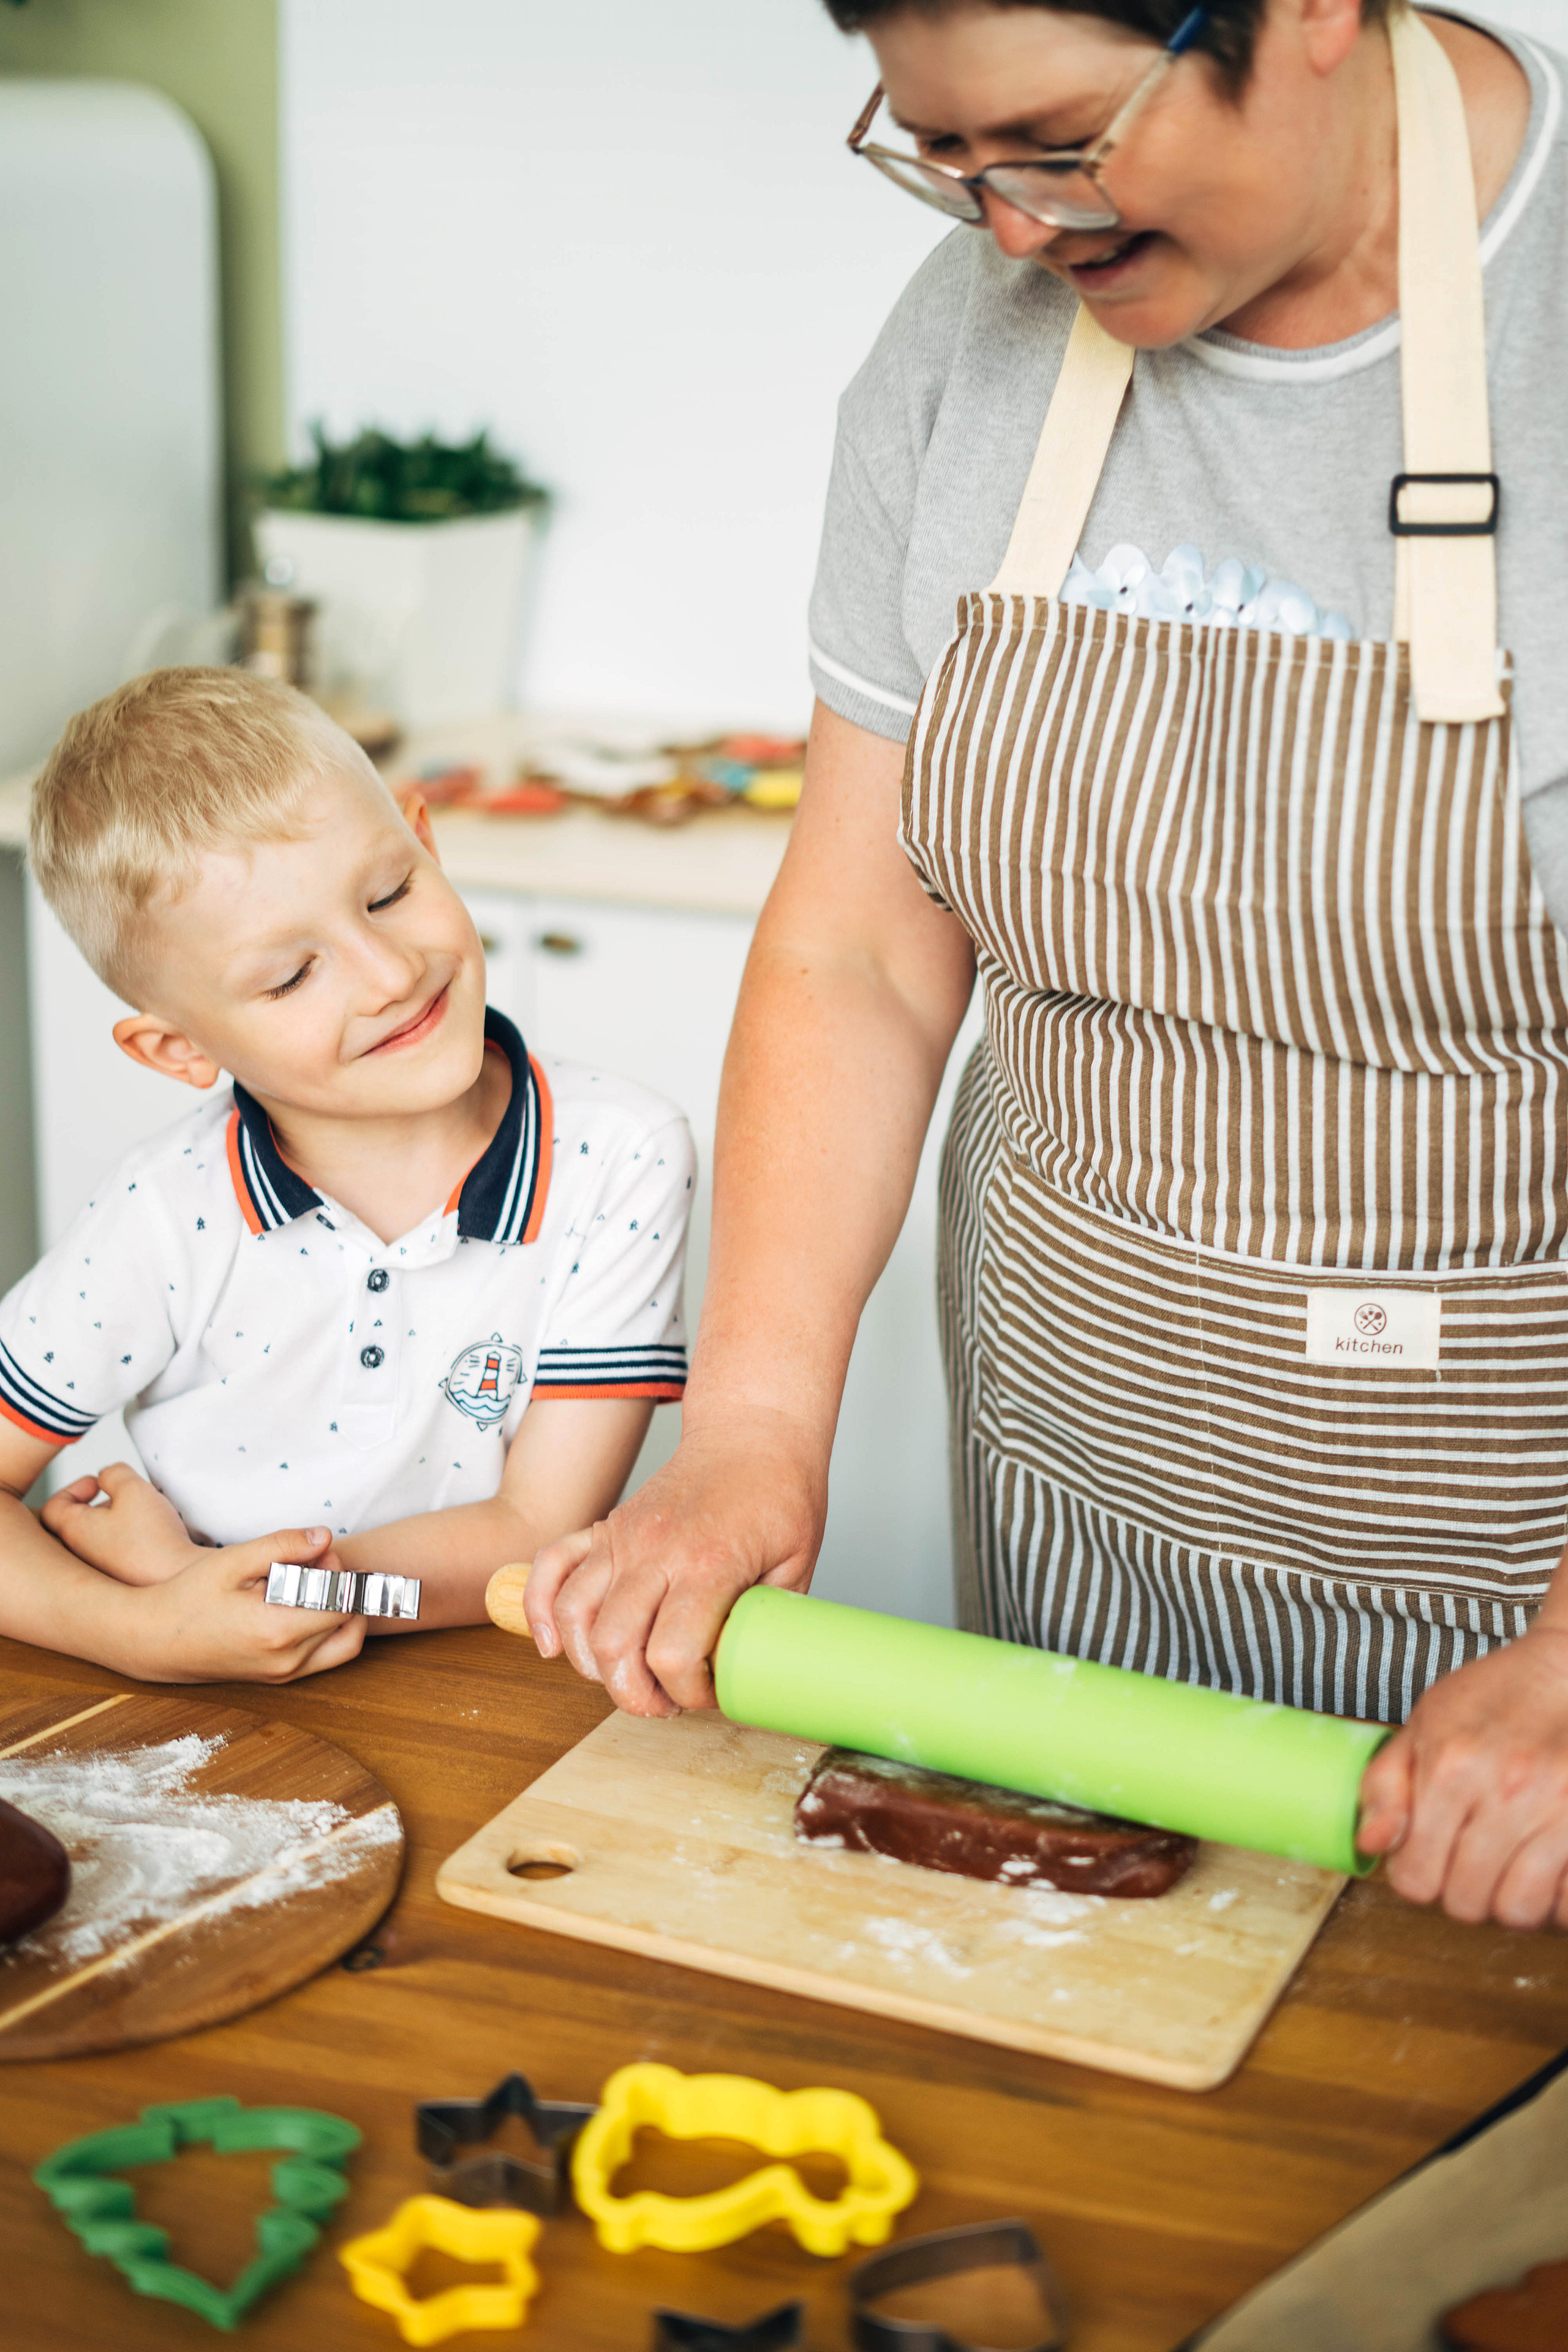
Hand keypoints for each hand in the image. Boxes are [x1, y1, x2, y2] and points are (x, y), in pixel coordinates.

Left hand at [42, 1462, 199, 1585]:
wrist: (179, 1584)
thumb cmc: (154, 1540)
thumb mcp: (134, 1489)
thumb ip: (114, 1473)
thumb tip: (107, 1477)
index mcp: (74, 1531)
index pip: (53, 1507)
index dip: (73, 1488)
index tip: (98, 1484)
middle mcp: (80, 1557)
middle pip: (77, 1524)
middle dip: (100, 1505)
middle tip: (123, 1499)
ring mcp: (99, 1575)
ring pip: (98, 1541)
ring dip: (116, 1523)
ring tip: (143, 1517)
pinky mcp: (120, 1584)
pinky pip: (115, 1558)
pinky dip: (128, 1543)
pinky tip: (152, 1540)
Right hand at [118, 1525, 366, 1684]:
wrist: (154, 1642)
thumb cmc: (188, 1597)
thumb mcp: (232, 1562)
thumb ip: (282, 1546)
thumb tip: (326, 1537)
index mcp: (278, 1631)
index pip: (343, 1602)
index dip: (340, 1572)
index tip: (317, 1552)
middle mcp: (287, 1660)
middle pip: (348, 1623)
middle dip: (342, 1589)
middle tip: (314, 1565)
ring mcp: (283, 1675)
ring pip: (342, 1645)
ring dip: (339, 1612)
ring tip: (310, 1584)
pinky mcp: (278, 1679)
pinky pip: (323, 1657)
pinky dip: (326, 1630)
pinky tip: (299, 1603)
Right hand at [524, 1410, 824, 1715]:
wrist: (753, 1433)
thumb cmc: (779, 1495)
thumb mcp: (797, 1566)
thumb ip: (768, 1624)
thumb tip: (752, 1678)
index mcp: (709, 1564)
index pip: (673, 1655)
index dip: (689, 1693)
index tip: (709, 1693)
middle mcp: (656, 1549)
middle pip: (615, 1645)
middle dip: (635, 1694)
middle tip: (666, 1702)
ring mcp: (624, 1536)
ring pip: (575, 1614)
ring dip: (592, 1663)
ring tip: (626, 1680)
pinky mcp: (607, 1527)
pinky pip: (552, 1566)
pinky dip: (541, 1610)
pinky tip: (552, 1645)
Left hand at [1357, 1624, 1567, 1927]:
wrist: (1566, 1672)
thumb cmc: (1495, 1696)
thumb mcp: (1423, 1724)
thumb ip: (1385, 1785)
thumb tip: (1372, 1843)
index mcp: (1451, 1767)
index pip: (1416, 1879)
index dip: (1416, 1876)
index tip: (1428, 1858)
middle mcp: (1505, 1791)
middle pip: (1466, 1903)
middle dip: (1461, 1890)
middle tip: (1470, 1860)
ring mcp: (1557, 1811)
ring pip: (1520, 1912)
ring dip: (1509, 1900)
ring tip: (1508, 1866)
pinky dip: (1555, 1899)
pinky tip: (1545, 1869)